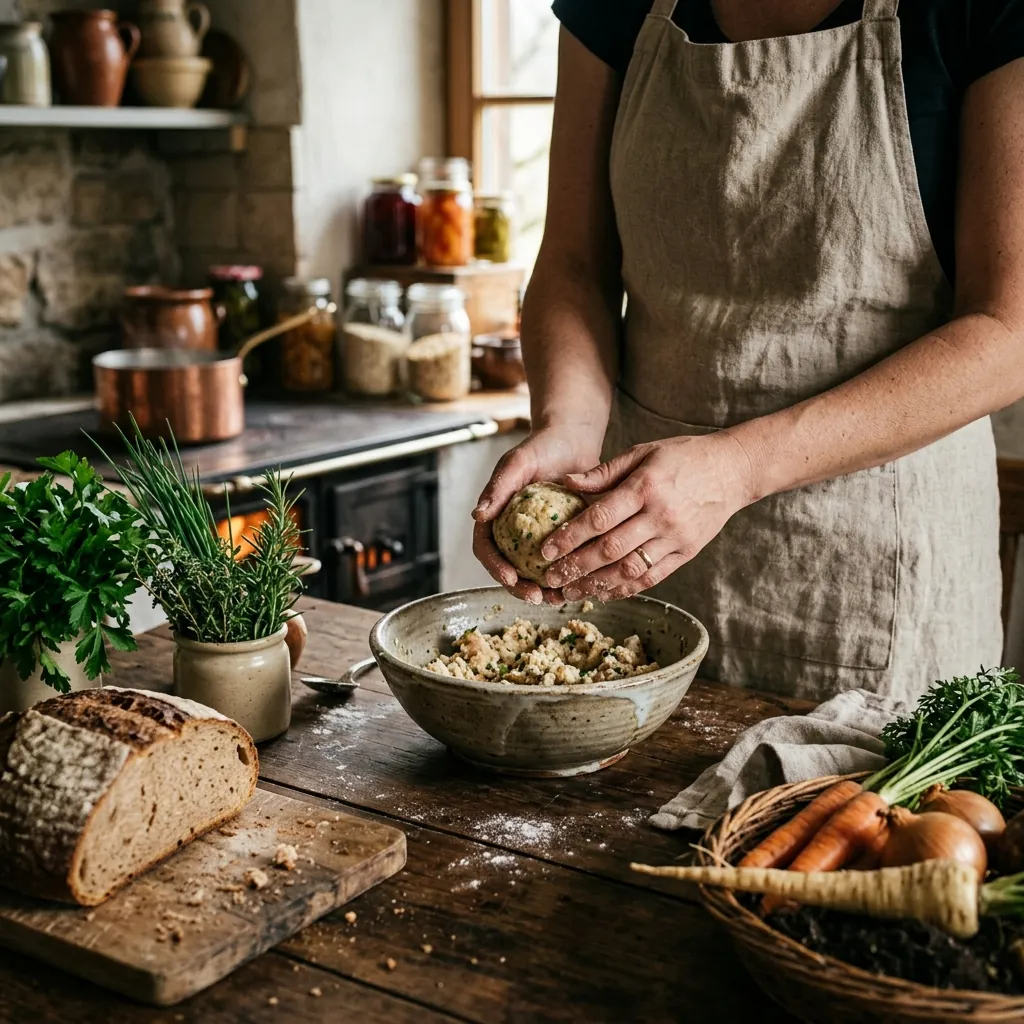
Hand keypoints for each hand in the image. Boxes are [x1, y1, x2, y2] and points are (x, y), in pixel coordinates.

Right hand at [472, 426, 602, 604]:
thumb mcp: (518, 462)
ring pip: (535, 572)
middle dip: (520, 588)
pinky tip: (581, 584)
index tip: (510, 578)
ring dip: (545, 589)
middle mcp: (513, 532)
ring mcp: (537, 538)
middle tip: (538, 597)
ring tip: (560, 599)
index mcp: (496, 517)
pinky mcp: (561, 539)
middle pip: (509, 568)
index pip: (486, 549)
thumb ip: (498, 487)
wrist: (574, 440)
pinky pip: (562, 562)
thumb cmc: (542, 446)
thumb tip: (477, 515)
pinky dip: (568, 576)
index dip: (495, 567)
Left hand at [540, 432, 755, 601]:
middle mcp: (661, 515)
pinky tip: (603, 592)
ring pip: (630, 569)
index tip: (546, 550)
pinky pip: (652, 577)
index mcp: (646, 487)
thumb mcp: (643, 453)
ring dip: (596, 584)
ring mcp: (676, 537)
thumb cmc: (683, 456)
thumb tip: (566, 483)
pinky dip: (625, 588)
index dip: (570, 537)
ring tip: (571, 591)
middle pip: (611, 549)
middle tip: (550, 578)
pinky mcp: (687, 552)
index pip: (600, 518)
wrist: (734, 470)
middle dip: (576, 566)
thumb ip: (604, 471)